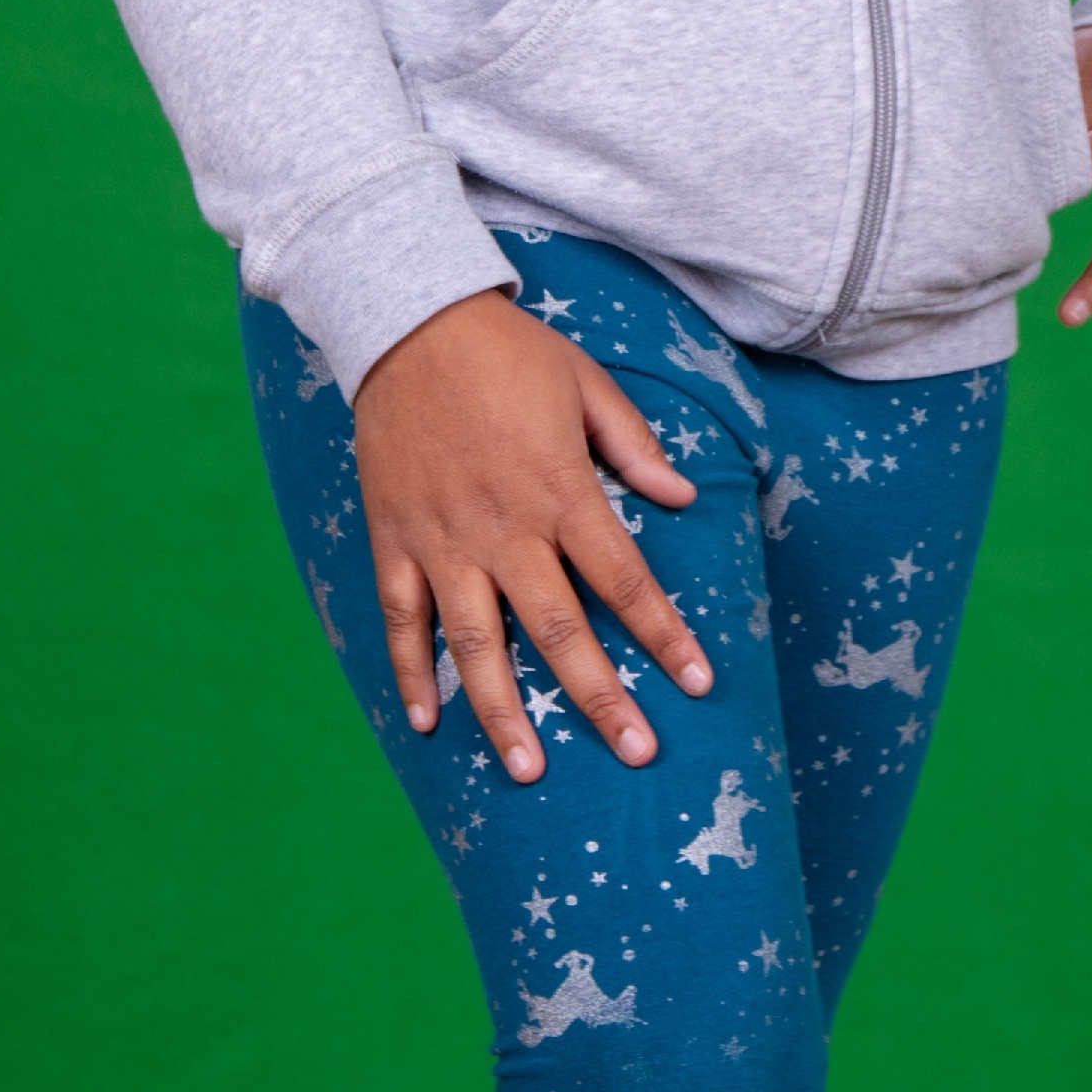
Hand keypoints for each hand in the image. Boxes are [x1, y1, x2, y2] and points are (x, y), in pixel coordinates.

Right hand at [352, 289, 715, 779]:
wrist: (409, 321)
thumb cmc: (508, 352)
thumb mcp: (586, 384)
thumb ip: (633, 446)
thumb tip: (684, 495)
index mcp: (560, 490)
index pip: (624, 579)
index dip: (663, 634)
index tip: (697, 683)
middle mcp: (504, 529)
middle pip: (560, 629)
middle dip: (601, 696)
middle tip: (636, 753)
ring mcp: (443, 540)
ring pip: (477, 643)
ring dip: (503, 710)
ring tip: (529, 770)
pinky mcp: (394, 538)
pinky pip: (403, 619)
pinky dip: (411, 673)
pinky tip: (428, 724)